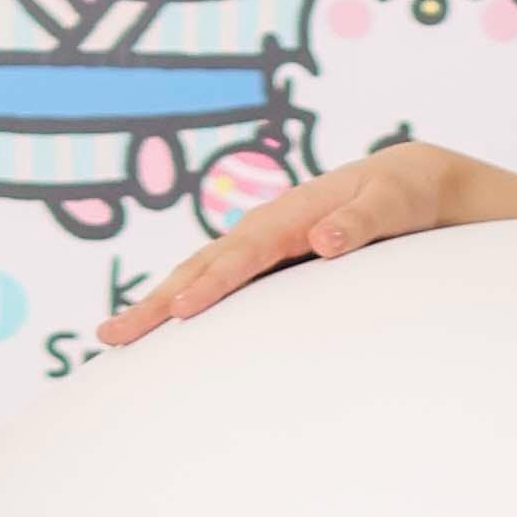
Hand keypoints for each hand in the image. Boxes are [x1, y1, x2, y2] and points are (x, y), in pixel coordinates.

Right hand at [97, 145, 465, 343]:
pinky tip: (158, 328)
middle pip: (200, 267)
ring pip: (197, 274)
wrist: (403, 179)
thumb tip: (323, 241)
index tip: (181, 311)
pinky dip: (182, 301)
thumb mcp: (392, 205)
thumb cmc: (401, 195)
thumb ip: (360, 222)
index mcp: (290, 215)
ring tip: (114, 337)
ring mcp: (258, 244)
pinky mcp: (263, 259)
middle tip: (113, 336)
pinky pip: (214, 281)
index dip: (212, 282)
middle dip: (156, 303)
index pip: (243, 254)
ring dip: (156, 306)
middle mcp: (263, 227)